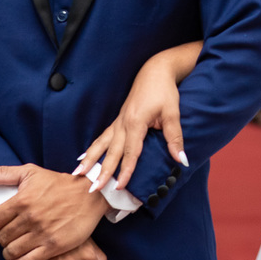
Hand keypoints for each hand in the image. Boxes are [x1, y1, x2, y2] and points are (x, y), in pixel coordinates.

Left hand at [0, 163, 107, 259]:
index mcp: (22, 200)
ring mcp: (42, 233)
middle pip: (2, 238)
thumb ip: (3, 173)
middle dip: (2, 239)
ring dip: (9, 253)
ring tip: (12, 249)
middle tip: (8, 237)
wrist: (89, 194)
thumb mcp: (31, 172)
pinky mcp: (54, 246)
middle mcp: (30, 218)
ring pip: (12, 251)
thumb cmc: (58, 183)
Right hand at [77, 53, 187, 190]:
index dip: (125, 171)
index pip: (130, 152)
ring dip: (90, 159)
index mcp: (136, 122)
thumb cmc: (164, 91)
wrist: (154, 70)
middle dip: (102, 171)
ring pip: (101, 143)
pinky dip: (92, 147)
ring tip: (77, 173)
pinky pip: (102, 136)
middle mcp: (123, 123)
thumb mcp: (172, 113)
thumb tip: (182, 160)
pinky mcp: (118, 119)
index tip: (119, 187)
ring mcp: (118, 121)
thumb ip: (175, 138)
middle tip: (93, 188)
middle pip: (111, 151)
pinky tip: (83, 157)